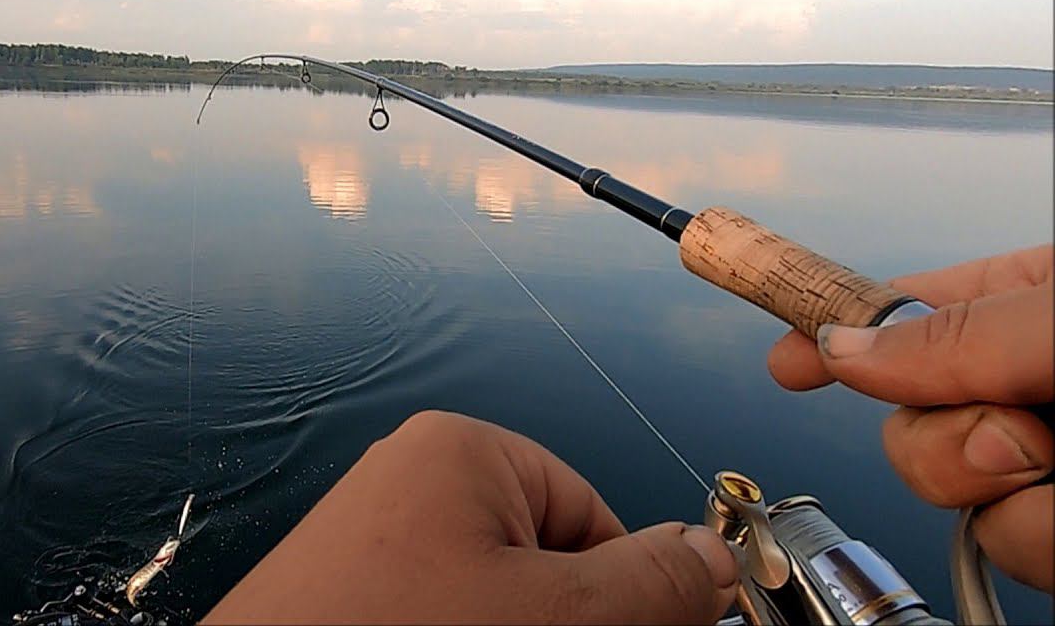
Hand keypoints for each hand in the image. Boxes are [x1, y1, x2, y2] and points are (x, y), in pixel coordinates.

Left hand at [202, 411, 737, 623]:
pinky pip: (437, 608)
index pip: (591, 514)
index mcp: (462, 451)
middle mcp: (409, 481)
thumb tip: (713, 557)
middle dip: (565, 617)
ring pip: (490, 594)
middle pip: (542, 557)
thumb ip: (650, 584)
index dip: (622, 591)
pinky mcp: (346, 595)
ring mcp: (372, 543)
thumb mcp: (553, 616)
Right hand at [767, 245, 1053, 591]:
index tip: (783, 363)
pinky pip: (1003, 545)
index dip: (834, 330)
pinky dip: (1041, 540)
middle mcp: (1027, 383)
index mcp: (1027, 305)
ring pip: (947, 492)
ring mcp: (1040, 462)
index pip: (903, 311)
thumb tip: (840, 347)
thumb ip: (956, 335)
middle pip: (908, 419)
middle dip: (943, 439)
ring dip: (1003, 494)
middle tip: (1017, 436)